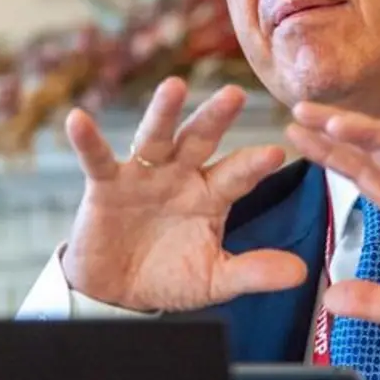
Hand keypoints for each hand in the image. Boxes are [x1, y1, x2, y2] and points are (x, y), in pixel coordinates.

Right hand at [61, 77, 306, 311]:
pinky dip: (87, 140)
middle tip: (236, 93)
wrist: (118, 292)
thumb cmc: (171, 277)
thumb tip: (301, 273)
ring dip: (163, 112)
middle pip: (200, 140)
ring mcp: (143, 176)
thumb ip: (253, 272)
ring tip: (174, 86)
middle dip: (216, 118)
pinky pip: (97, 158)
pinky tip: (78, 119)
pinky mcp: (106, 185)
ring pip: (155, 138)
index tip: (276, 151)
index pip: (238, 175)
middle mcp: (180, 175)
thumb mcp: (215, 278)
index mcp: (212, 194)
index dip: (253, 164)